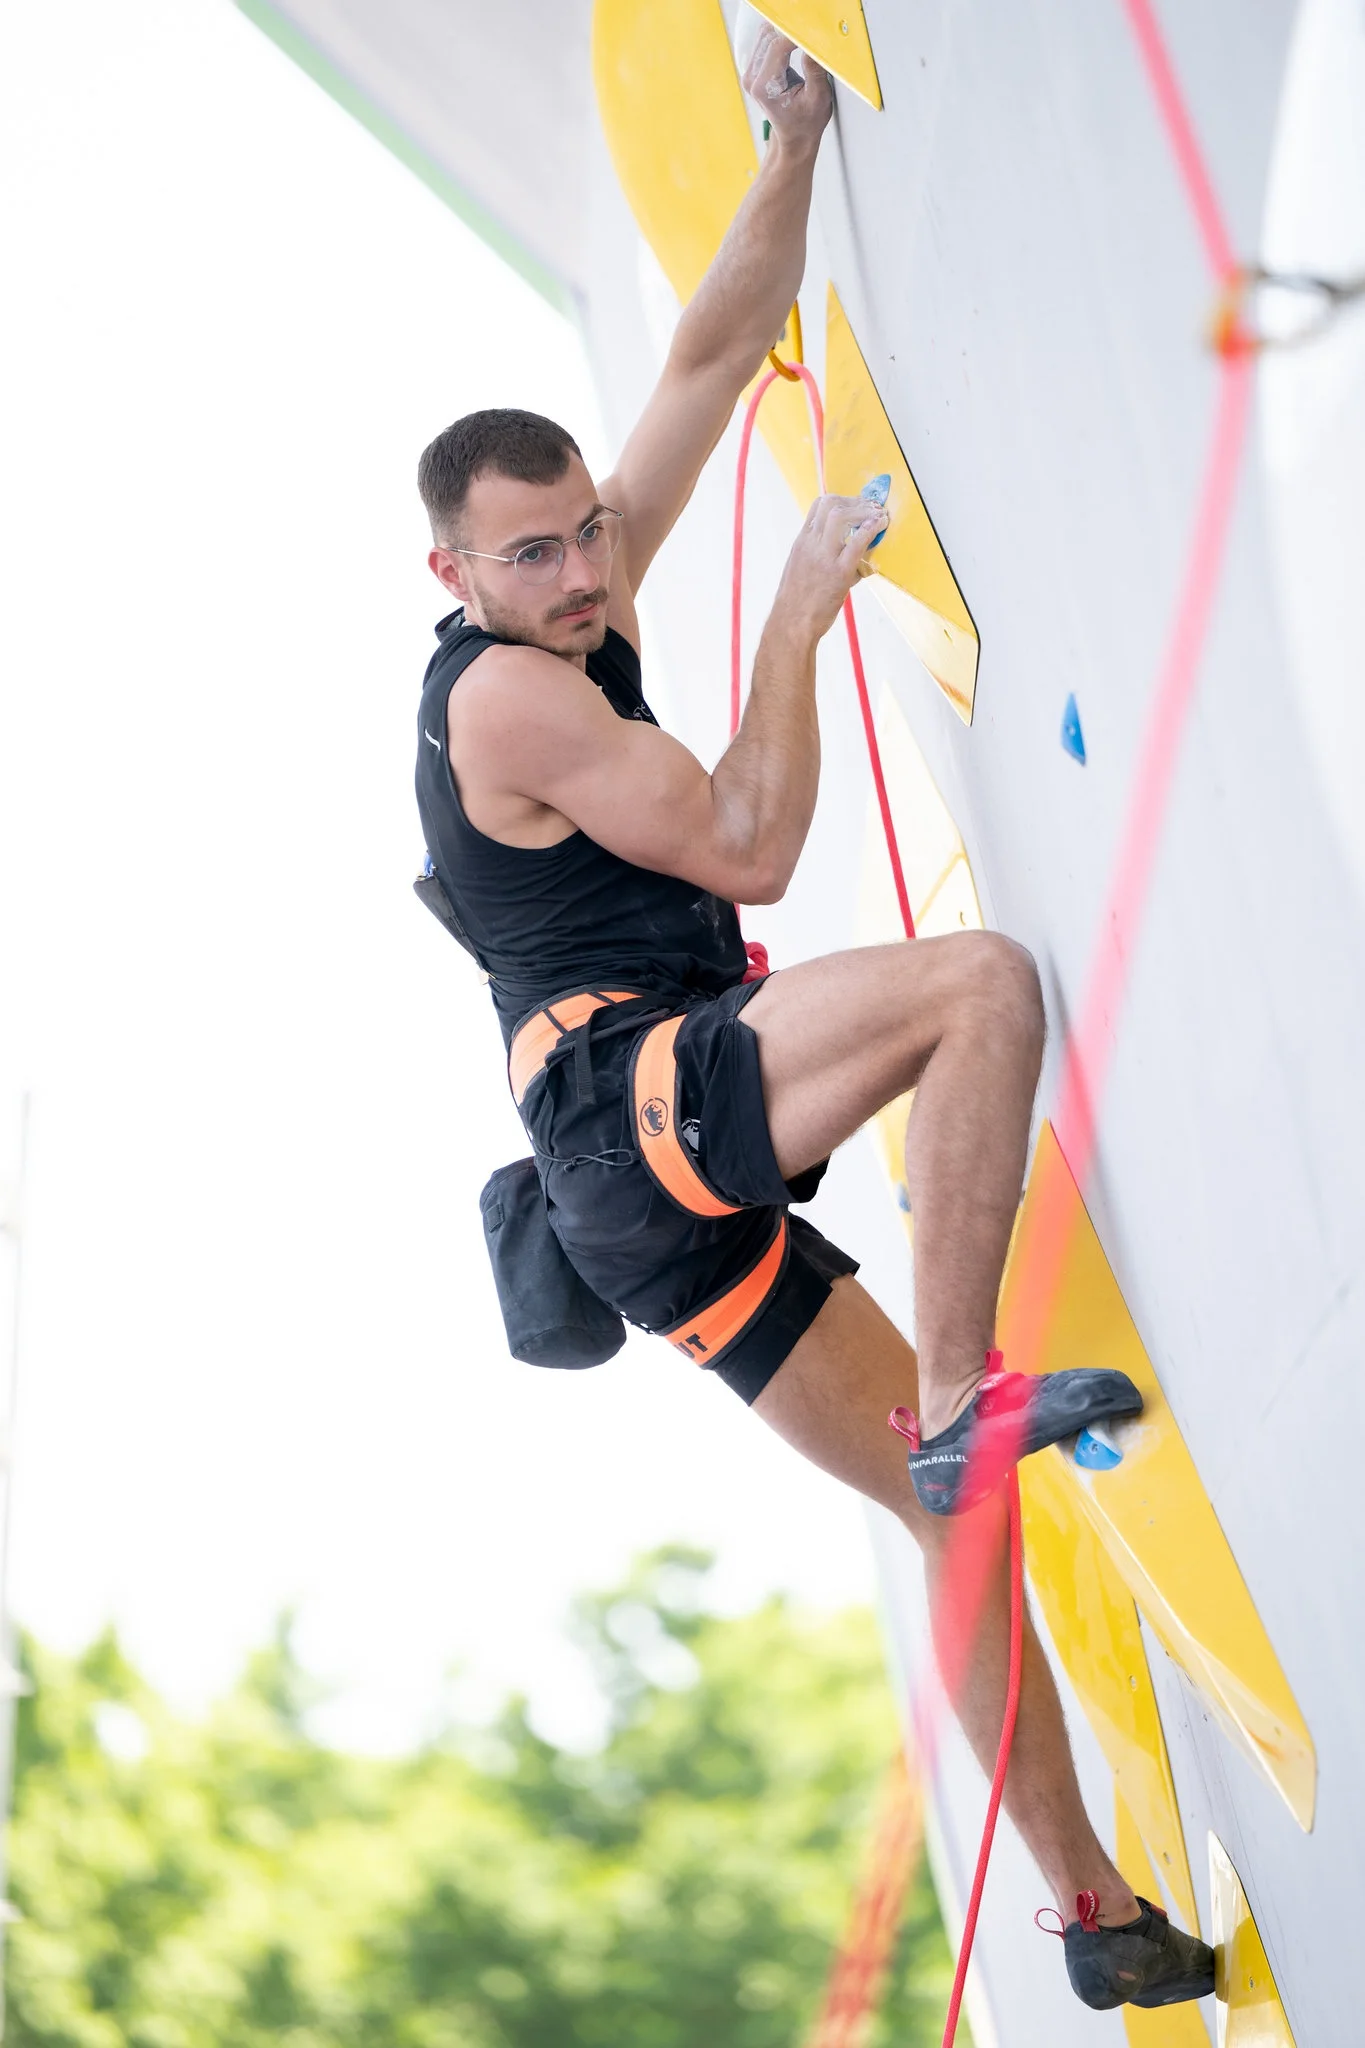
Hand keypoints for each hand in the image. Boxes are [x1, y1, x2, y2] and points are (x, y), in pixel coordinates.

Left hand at [740, 24, 832, 153]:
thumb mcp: (818, 98)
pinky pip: (766, 41)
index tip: (813, 30)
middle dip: (790, 31)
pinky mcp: (755, 68)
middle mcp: (752, 78)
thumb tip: (813, 44)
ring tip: (804, 39)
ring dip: (786, 33)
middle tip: (810, 32)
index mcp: (765, 87)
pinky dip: (781, 37)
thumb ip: (815, 70)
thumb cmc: (805, 123)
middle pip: (769, 36)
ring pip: (766, 35)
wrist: (794, 137)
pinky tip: (795, 43)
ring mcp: (751, 73)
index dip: (796, 34)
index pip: (778, 46)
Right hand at [776, 494, 888, 638]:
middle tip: (870, 508)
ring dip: (864, 510)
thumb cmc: (797, 602)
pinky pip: (856, 542)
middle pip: (831, 504)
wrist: (791, 623)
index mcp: (802, 542)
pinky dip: (871, 528)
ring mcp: (823, 557)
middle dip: (855, 501)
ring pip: (841, 515)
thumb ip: (821, 555)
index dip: (841, 499)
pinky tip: (880, 525)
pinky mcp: (839, 572)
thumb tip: (852, 551)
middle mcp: (810, 544)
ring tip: (877, 515)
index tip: (856, 505)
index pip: (819, 506)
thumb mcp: (801, 569)